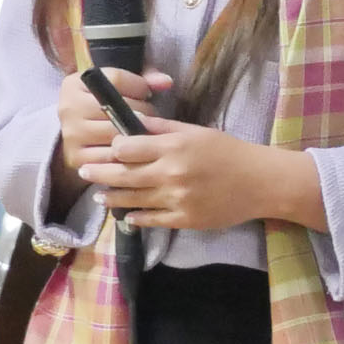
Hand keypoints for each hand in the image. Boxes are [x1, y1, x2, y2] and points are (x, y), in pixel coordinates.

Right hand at [55, 67, 168, 171]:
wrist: (80, 137)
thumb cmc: (104, 105)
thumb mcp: (118, 86)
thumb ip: (143, 79)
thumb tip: (166, 82)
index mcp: (74, 83)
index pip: (115, 80)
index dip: (139, 86)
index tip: (147, 93)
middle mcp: (68, 107)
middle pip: (117, 108)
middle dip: (142, 112)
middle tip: (150, 117)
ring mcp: (71, 134)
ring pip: (116, 134)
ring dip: (137, 135)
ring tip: (143, 132)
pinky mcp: (77, 158)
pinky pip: (112, 157)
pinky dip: (128, 155)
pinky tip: (135, 151)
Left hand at [78, 117, 275, 234]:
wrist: (260, 182)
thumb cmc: (228, 151)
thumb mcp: (196, 132)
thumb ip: (163, 129)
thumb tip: (132, 124)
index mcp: (174, 147)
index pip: (127, 148)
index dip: (114, 148)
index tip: (109, 148)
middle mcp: (171, 174)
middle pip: (122, 175)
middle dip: (99, 173)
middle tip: (83, 172)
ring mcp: (176, 199)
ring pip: (132, 200)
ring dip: (111, 197)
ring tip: (99, 195)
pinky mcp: (183, 220)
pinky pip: (150, 220)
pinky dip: (135, 217)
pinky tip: (125, 214)